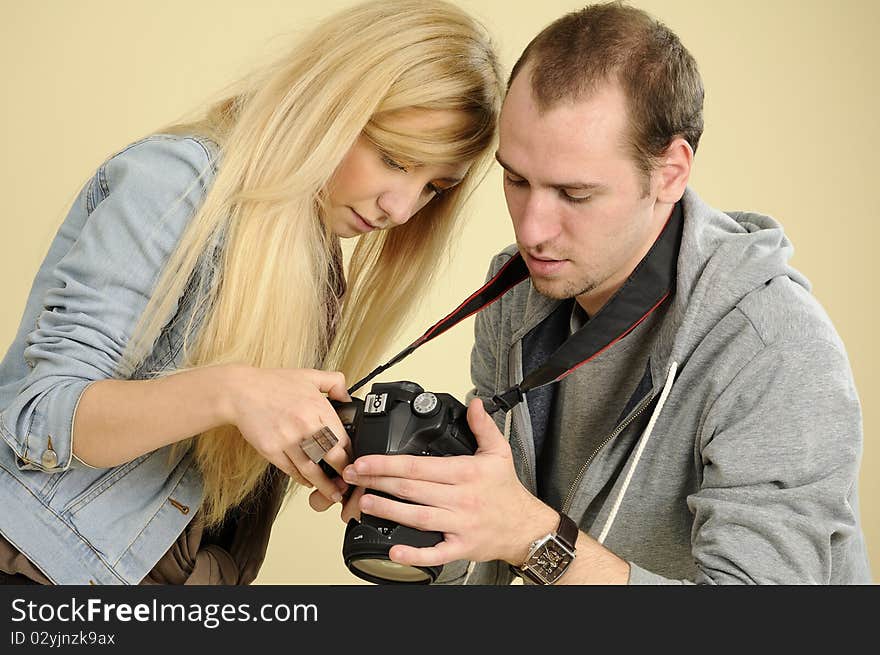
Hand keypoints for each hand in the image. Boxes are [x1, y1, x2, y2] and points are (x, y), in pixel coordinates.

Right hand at [224, 366, 351, 503]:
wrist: (240, 391)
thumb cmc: (272, 383)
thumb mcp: (309, 375)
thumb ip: (334, 382)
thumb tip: (348, 397)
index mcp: (317, 407)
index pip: (342, 437)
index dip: (350, 453)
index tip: (354, 462)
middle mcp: (305, 425)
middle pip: (331, 456)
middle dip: (343, 473)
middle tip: (348, 483)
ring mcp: (287, 439)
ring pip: (311, 469)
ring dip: (324, 485)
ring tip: (332, 493)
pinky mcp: (271, 450)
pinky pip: (291, 470)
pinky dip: (301, 479)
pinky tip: (308, 482)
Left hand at [339, 397, 553, 566]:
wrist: (525, 527)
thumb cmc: (507, 491)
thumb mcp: (499, 452)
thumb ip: (483, 426)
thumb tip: (473, 403)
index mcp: (466, 473)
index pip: (418, 466)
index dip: (387, 463)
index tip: (364, 460)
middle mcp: (460, 498)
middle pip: (411, 489)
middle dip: (376, 482)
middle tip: (352, 477)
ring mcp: (459, 524)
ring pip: (417, 517)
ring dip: (387, 510)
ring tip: (363, 503)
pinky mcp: (460, 547)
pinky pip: (435, 552)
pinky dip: (414, 553)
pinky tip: (395, 549)